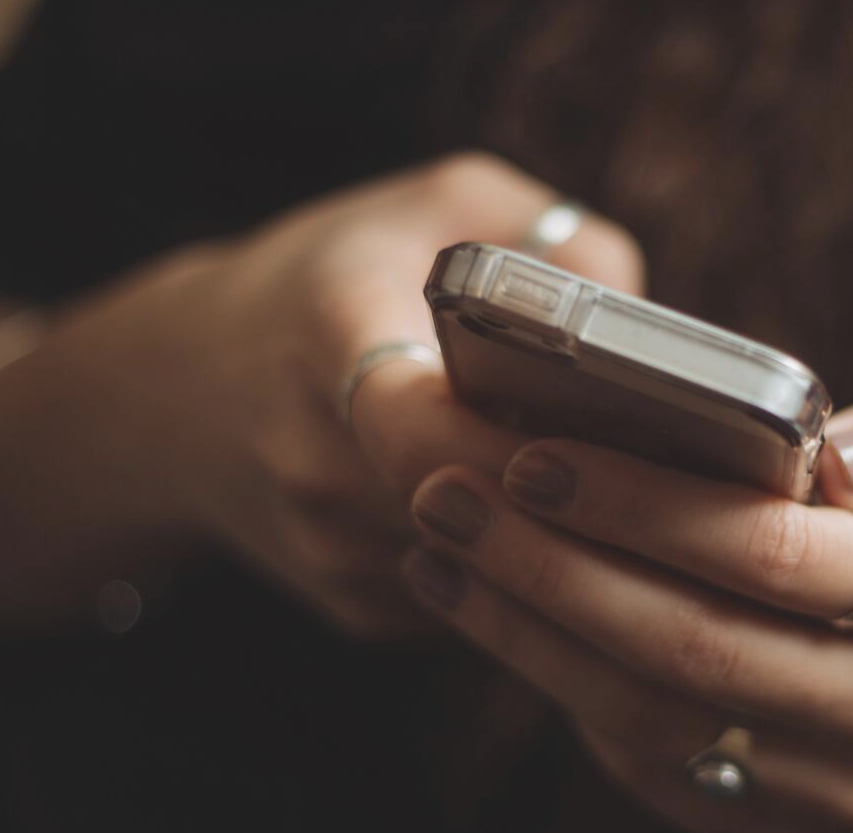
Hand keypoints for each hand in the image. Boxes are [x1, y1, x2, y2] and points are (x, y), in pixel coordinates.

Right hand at [0, 152, 642, 633]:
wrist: (177, 395)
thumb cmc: (331, 281)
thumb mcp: (434, 206)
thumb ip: (549, 236)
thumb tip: (648, 318)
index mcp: (327, 334)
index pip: (422, 423)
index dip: (524, 445)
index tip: (615, 435)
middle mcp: (313, 457)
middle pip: (476, 511)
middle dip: (577, 500)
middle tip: (675, 479)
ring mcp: (329, 549)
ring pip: (490, 569)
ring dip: (565, 542)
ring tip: (640, 500)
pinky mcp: (354, 607)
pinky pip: (474, 601)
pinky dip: (527, 569)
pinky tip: (556, 523)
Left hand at [399, 368, 852, 832]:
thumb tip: (843, 463)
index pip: (775, 554)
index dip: (644, 507)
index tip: (535, 457)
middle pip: (693, 646)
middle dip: (551, 567)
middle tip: (447, 496)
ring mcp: (840, 794)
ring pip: (650, 716)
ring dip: (524, 629)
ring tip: (441, 546)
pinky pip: (644, 765)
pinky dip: (551, 681)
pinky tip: (485, 607)